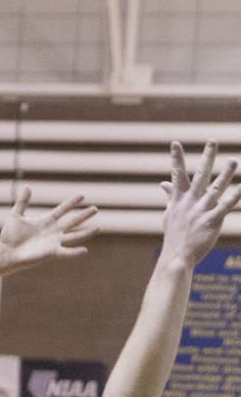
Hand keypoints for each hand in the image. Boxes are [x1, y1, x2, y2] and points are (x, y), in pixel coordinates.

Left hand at [0, 188, 98, 266]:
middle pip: (72, 221)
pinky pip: (66, 252)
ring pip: (74, 236)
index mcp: (46, 221)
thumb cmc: (10, 235)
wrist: (6, 251)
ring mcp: (53, 242)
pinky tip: (85, 250)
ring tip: (98, 228)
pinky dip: (75, 252)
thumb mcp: (16, 215)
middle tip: (96, 209)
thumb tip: (26, 186)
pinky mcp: (51, 252)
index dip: (71, 203)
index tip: (82, 196)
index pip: (62, 210)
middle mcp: (53, 231)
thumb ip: (22, 202)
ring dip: (86, 232)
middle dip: (83, 215)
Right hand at [160, 141, 240, 264]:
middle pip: (199, 175)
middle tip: (212, 141)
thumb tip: (163, 183)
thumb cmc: (174, 234)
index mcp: (179, 199)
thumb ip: (169, 195)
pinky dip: (233, 198)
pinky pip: (225, 207)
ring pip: (215, 188)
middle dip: (206, 158)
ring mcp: (201, 211)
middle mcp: (190, 202)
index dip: (177, 159)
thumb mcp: (169, 213)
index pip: (177, 174)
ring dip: (225, 174)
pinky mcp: (211, 221)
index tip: (175, 143)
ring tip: (233, 160)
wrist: (177, 255)